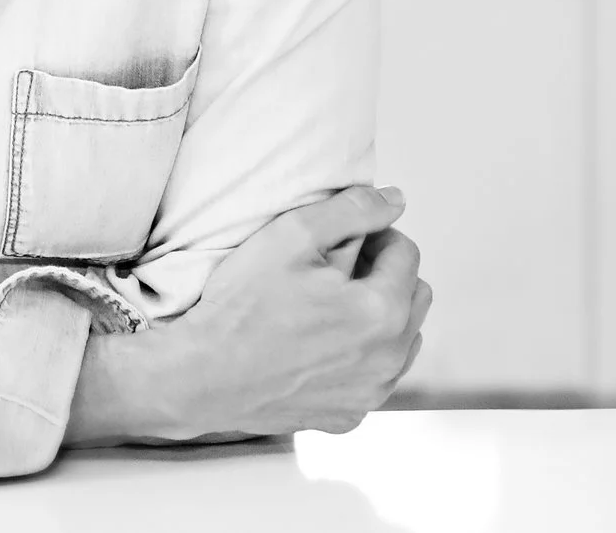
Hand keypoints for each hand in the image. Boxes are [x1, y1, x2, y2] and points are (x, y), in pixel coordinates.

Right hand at [161, 184, 431, 438]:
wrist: (202, 376)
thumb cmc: (242, 305)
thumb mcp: (292, 235)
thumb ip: (353, 210)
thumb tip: (396, 200)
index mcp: (381, 312)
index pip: (406, 253)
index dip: (376, 234)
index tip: (343, 237)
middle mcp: (388, 360)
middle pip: (414, 297)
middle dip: (384, 274)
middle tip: (335, 268)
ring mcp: (370, 394)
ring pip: (401, 340)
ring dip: (378, 316)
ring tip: (328, 305)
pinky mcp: (349, 416)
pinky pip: (374, 376)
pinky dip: (359, 356)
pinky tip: (319, 343)